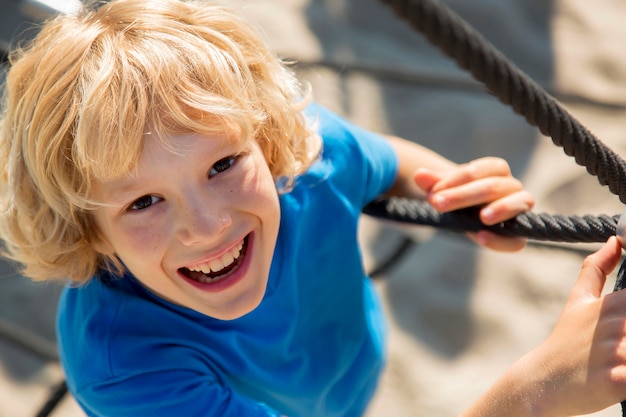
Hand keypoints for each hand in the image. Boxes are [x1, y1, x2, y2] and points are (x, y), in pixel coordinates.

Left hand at [413, 156, 533, 250]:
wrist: (466, 215)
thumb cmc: (458, 198)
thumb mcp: (445, 190)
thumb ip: (434, 183)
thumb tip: (419, 174)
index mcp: (497, 171)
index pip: (486, 168)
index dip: (460, 177)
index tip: (434, 190)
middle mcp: (512, 187)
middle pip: (495, 186)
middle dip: (463, 195)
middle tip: (437, 203)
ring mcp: (519, 210)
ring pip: (520, 202)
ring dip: (502, 208)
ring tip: (482, 217)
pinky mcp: (516, 236)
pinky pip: (517, 241)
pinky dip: (501, 240)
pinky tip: (481, 237)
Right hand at [525, 236, 625, 415]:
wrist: (542, 383)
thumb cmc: (564, 342)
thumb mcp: (576, 302)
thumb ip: (596, 269)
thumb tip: (614, 240)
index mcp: (611, 304)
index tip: (625, 312)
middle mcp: (615, 326)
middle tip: (623, 333)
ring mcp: (616, 354)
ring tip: (623, 350)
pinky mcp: (618, 383)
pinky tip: (624, 370)